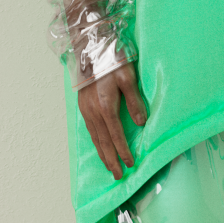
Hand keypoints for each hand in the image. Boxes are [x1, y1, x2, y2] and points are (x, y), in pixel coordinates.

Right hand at [79, 62, 147, 180]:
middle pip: (103, 141)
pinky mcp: (82, 105)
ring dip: (102, 154)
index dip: (123, 151)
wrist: (89, 47)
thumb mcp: (127, 76)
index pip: (116, 135)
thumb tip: (141, 123)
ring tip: (109, 167)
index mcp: (105, 105)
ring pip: (94, 138)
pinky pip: (89, 129)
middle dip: (111, 160)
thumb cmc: (111, 59)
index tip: (130, 163)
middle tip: (118, 175)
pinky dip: (95, 142)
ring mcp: (85, 109)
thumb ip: (134, 100)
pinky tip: (100, 147)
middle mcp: (93, 111)